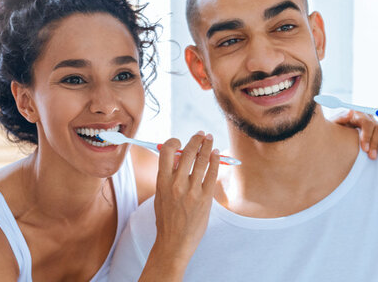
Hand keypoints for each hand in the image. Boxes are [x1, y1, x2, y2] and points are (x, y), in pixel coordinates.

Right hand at [152, 131, 219, 265]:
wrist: (174, 242)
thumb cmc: (167, 220)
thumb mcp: (160, 196)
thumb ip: (167, 178)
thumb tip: (177, 159)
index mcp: (162, 182)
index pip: (166, 152)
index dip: (174, 142)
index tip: (180, 140)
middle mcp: (176, 184)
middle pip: (187, 152)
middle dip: (196, 140)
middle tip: (201, 134)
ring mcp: (192, 190)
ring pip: (201, 160)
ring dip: (207, 146)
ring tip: (210, 139)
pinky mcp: (205, 197)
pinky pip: (212, 173)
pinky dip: (215, 160)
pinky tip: (217, 154)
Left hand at [331, 109, 377, 158]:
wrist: (338, 137)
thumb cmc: (336, 132)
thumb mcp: (335, 125)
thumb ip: (341, 119)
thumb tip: (350, 112)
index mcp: (358, 115)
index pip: (366, 123)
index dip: (367, 136)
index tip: (364, 149)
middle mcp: (369, 118)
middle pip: (377, 127)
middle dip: (375, 142)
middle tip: (372, 156)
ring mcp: (376, 123)